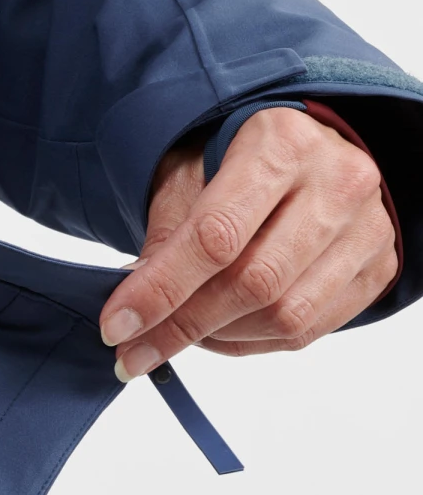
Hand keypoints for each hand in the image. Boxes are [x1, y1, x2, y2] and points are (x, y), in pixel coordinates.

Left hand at [99, 107, 396, 377]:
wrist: (309, 149)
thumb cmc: (235, 154)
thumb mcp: (187, 170)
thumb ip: (167, 231)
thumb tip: (137, 303)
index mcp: (281, 143)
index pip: (216, 235)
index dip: (161, 290)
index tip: (116, 327)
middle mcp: (338, 182)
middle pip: (254, 282)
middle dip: (182, 326)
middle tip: (133, 351)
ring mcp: (369, 227)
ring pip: (286, 315)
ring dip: (217, 338)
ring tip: (173, 336)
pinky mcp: (379, 267)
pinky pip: (310, 330)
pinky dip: (251, 343)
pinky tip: (216, 334)